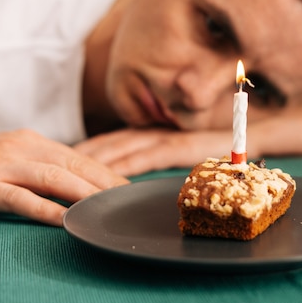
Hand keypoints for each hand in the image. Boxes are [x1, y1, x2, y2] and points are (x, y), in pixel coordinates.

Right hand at [0, 129, 128, 225]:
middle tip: (132, 203)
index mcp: (29, 140)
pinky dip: (47, 210)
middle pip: (74, 165)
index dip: (107, 174)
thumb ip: (36, 164)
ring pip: (54, 178)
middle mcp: (20, 148)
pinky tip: (68, 221)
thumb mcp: (5, 156)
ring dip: (87, 195)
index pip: (78, 157)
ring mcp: (0, 165)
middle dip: (107, 184)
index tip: (130, 190)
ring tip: (111, 210)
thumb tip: (70, 181)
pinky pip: (21, 198)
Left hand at [74, 128, 235, 176]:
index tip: (59, 156)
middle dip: (79, 154)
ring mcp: (165, 136)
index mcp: (149, 130)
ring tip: (70, 171)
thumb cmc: (214, 136)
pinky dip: (127, 165)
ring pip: (123, 147)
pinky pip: (148, 155)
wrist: (250, 128)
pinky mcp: (180, 145)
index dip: (86, 146)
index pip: (111, 138)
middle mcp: (152, 130)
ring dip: (95, 160)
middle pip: (109, 142)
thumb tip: (130, 164)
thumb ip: (156, 148)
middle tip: (51, 164)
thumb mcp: (179, 143)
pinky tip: (108, 174)